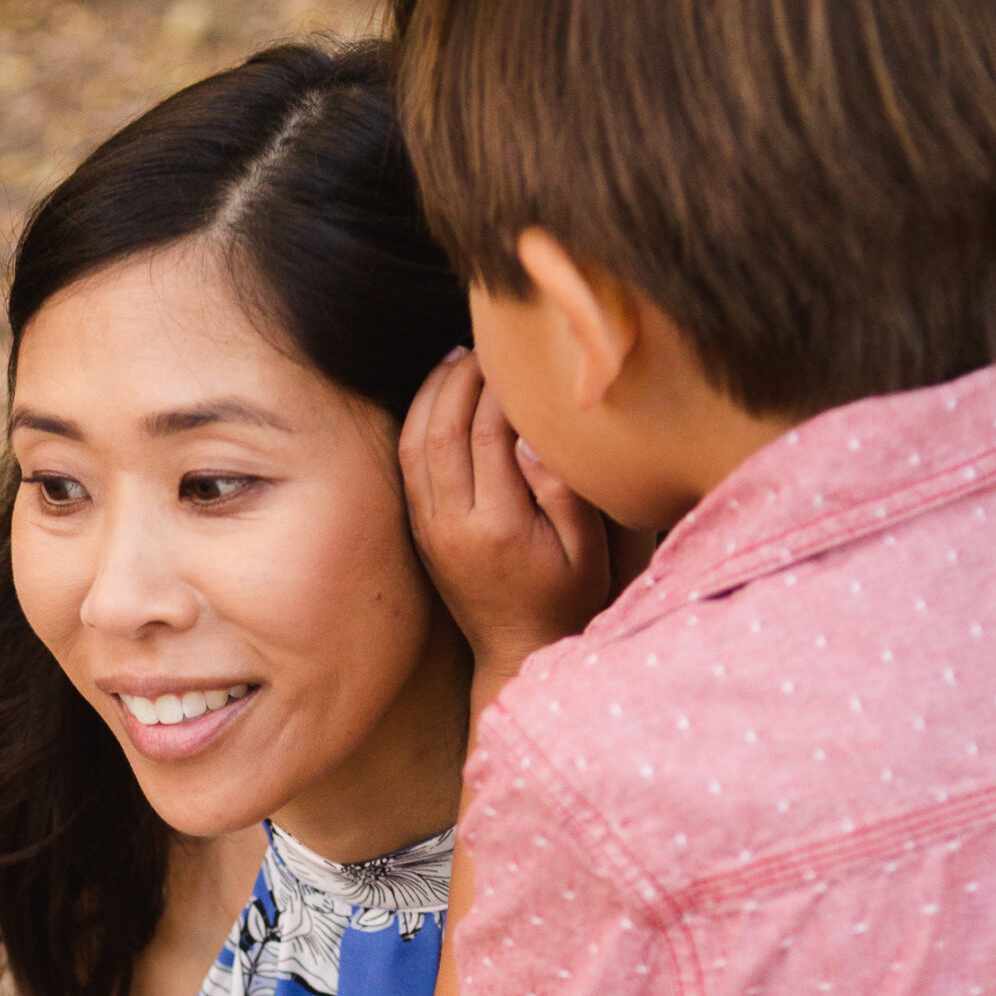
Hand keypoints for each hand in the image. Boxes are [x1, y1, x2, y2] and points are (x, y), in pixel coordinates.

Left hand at [401, 348, 611, 699]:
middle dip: (460, 378)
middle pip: (443, 429)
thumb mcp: (587, 553)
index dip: (500, 387)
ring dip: (432, 394)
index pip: (489, 434)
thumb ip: (565, 493)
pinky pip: (407, 464)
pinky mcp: (420, 532)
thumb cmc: (565, 599)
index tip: (518, 354)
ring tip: (457, 359)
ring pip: (415, 442)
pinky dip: (418, 421)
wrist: (518, 652)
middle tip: (484, 342)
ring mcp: (429, 529)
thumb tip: (537, 437)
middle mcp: (452, 526)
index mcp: (498, 526)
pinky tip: (438, 397)